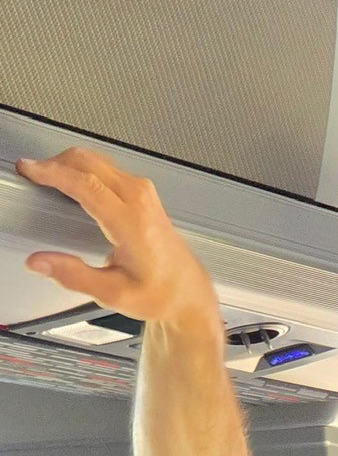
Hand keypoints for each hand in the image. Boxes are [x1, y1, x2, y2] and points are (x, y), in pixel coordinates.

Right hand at [17, 147, 217, 328]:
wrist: (187, 293)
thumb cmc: (160, 293)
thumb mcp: (113, 293)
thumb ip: (74, 275)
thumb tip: (40, 262)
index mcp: (133, 224)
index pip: (87, 185)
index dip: (53, 173)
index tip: (31, 170)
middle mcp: (141, 202)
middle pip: (91, 163)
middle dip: (56, 162)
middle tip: (32, 171)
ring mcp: (145, 195)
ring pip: (99, 161)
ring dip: (69, 163)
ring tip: (47, 175)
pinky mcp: (145, 194)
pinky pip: (109, 168)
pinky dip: (85, 168)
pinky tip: (72, 180)